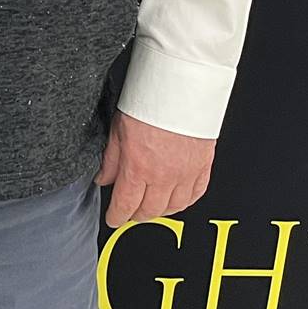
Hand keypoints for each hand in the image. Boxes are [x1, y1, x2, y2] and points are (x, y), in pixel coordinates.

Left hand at [97, 110, 215, 225]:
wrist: (180, 90)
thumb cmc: (149, 103)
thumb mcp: (117, 130)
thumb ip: (111, 160)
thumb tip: (104, 179)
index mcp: (138, 168)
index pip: (126, 204)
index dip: (117, 216)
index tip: (113, 219)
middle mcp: (164, 176)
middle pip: (150, 210)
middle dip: (137, 215)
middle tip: (130, 212)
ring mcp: (186, 174)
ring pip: (175, 207)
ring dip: (161, 210)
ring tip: (151, 207)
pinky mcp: (203, 167)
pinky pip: (196, 194)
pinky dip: (185, 201)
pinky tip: (177, 199)